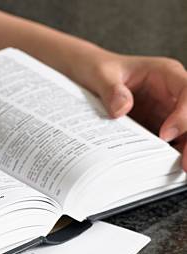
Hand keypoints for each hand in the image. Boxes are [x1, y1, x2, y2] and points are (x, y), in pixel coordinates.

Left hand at [77, 50, 186, 169]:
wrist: (89, 76)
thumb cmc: (98, 69)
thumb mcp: (100, 74)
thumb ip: (110, 89)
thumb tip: (121, 109)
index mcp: (166, 74)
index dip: (183, 114)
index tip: (164, 135)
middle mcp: (172, 94)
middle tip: (184, 165)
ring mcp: (167, 112)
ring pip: (186, 133)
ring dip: (185, 150)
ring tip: (179, 171)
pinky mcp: (158, 127)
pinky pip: (170, 143)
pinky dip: (169, 156)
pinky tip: (163, 171)